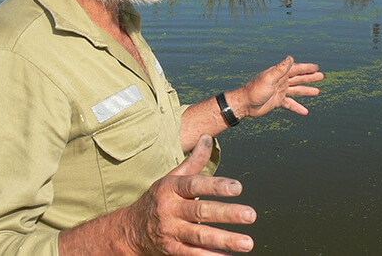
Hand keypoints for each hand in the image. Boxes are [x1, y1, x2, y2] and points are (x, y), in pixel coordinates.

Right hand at [126, 134, 255, 254]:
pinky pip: (193, 255)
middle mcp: (170, 210)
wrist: (130, 230)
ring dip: (225, 241)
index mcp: (171, 188)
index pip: (195, 185)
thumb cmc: (158, 199)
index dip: (216, 186)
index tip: (238, 187)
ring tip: (247, 242)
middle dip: (227, 214)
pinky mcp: (172, 251)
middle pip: (200, 212)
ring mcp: (171, 232)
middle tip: (250, 214)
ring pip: (200, 237)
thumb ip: (194, 161)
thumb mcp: (172, 177)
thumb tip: (208, 137)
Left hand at [235, 56, 323, 118]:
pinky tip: (305, 111)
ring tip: (317, 91)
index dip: (306, 68)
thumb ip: (280, 69)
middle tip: (321, 76)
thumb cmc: (255, 90)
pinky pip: (290, 104)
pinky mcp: (277, 101)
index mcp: (280, 74)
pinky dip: (297, 107)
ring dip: (306, 90)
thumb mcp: (268, 79)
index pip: (296, 69)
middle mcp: (281, 81)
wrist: (245, 104)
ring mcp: (280, 91)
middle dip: (309, 77)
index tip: (316, 67)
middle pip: (298, 78)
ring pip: (296, 90)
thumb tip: (290, 58)